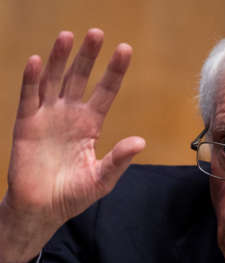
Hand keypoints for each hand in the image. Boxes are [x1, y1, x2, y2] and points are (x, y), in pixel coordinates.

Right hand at [0, 29, 144, 262]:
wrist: (42, 209)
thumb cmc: (74, 194)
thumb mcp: (101, 178)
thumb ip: (118, 159)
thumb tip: (141, 141)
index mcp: (91, 124)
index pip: (105, 91)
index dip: (114, 71)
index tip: (125, 49)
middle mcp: (70, 114)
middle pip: (80, 78)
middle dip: (88, 56)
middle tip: (97, 33)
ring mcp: (48, 116)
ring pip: (54, 81)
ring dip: (60, 59)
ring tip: (68, 36)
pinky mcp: (26, 124)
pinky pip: (29, 97)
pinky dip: (32, 79)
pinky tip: (39, 61)